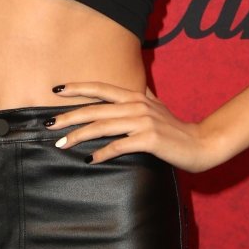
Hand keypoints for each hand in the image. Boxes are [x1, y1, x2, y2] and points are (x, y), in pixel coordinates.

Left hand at [46, 82, 222, 173]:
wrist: (201, 144)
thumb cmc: (175, 128)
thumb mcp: (156, 106)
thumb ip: (141, 96)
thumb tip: (130, 88)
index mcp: (135, 96)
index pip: (100, 89)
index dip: (77, 88)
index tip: (56, 91)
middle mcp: (136, 105)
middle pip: (95, 109)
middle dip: (68, 116)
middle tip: (48, 125)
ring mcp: (143, 121)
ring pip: (102, 127)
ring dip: (79, 136)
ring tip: (61, 144)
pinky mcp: (149, 139)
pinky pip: (119, 146)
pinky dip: (102, 153)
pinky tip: (90, 159)